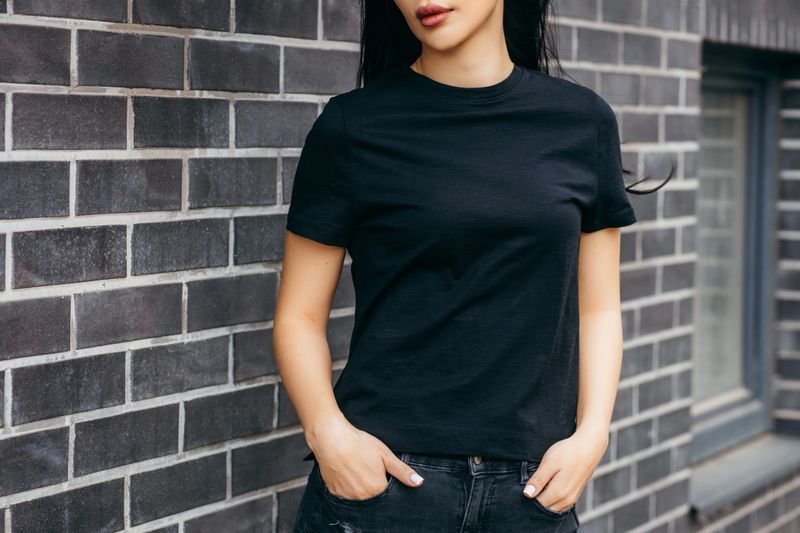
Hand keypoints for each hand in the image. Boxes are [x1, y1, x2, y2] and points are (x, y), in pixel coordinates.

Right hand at [309, 415, 424, 499]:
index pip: (387, 491)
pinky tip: (346, 472)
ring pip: (358, 495)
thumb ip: (402, 471)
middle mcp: (363, 497)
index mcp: (377, 488)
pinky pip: (345, 494)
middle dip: (372, 483)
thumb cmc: (359, 444)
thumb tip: (418, 482)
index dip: (384, 479)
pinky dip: (347, 485)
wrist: (332, 439)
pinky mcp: (334, 492)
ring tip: (356, 467)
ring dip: (359, 486)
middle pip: (372, 495)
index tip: (378, 469)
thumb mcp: (385, 455)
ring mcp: (347, 496)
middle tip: (365, 466)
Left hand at [521, 426, 607, 511]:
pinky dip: (553, 501)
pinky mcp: (575, 495)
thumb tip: (527, 494)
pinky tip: (548, 489)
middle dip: (535, 502)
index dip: (528, 498)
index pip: (537, 504)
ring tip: (539, 486)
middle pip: (545, 509)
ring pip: (553, 509)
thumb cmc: (568, 452)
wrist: (589, 447)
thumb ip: (538, 480)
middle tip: (530, 486)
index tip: (522, 488)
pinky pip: (560, 505)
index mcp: (558, 493)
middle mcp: (567, 500)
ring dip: (544, 502)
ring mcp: (573, 499)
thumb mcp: (549, 462)